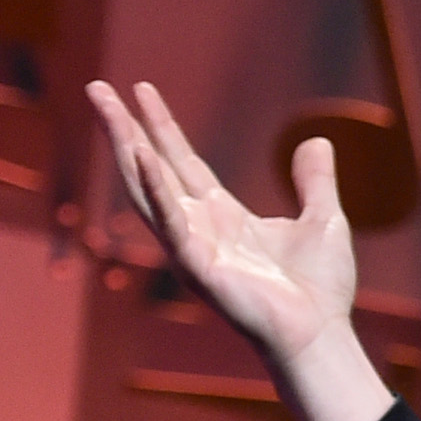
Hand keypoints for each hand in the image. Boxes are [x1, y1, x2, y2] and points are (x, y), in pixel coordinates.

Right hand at [84, 81, 392, 420]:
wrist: (320, 333)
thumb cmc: (319, 288)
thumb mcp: (323, 218)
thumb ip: (315, 180)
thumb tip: (318, 139)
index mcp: (222, 215)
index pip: (182, 161)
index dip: (161, 126)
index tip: (141, 90)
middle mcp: (198, 227)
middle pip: (151, 167)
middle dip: (124, 128)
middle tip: (97, 87)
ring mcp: (191, 247)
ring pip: (147, 188)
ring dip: (126, 147)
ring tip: (108, 109)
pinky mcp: (196, 267)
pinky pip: (170, 223)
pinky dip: (156, 189)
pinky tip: (141, 155)